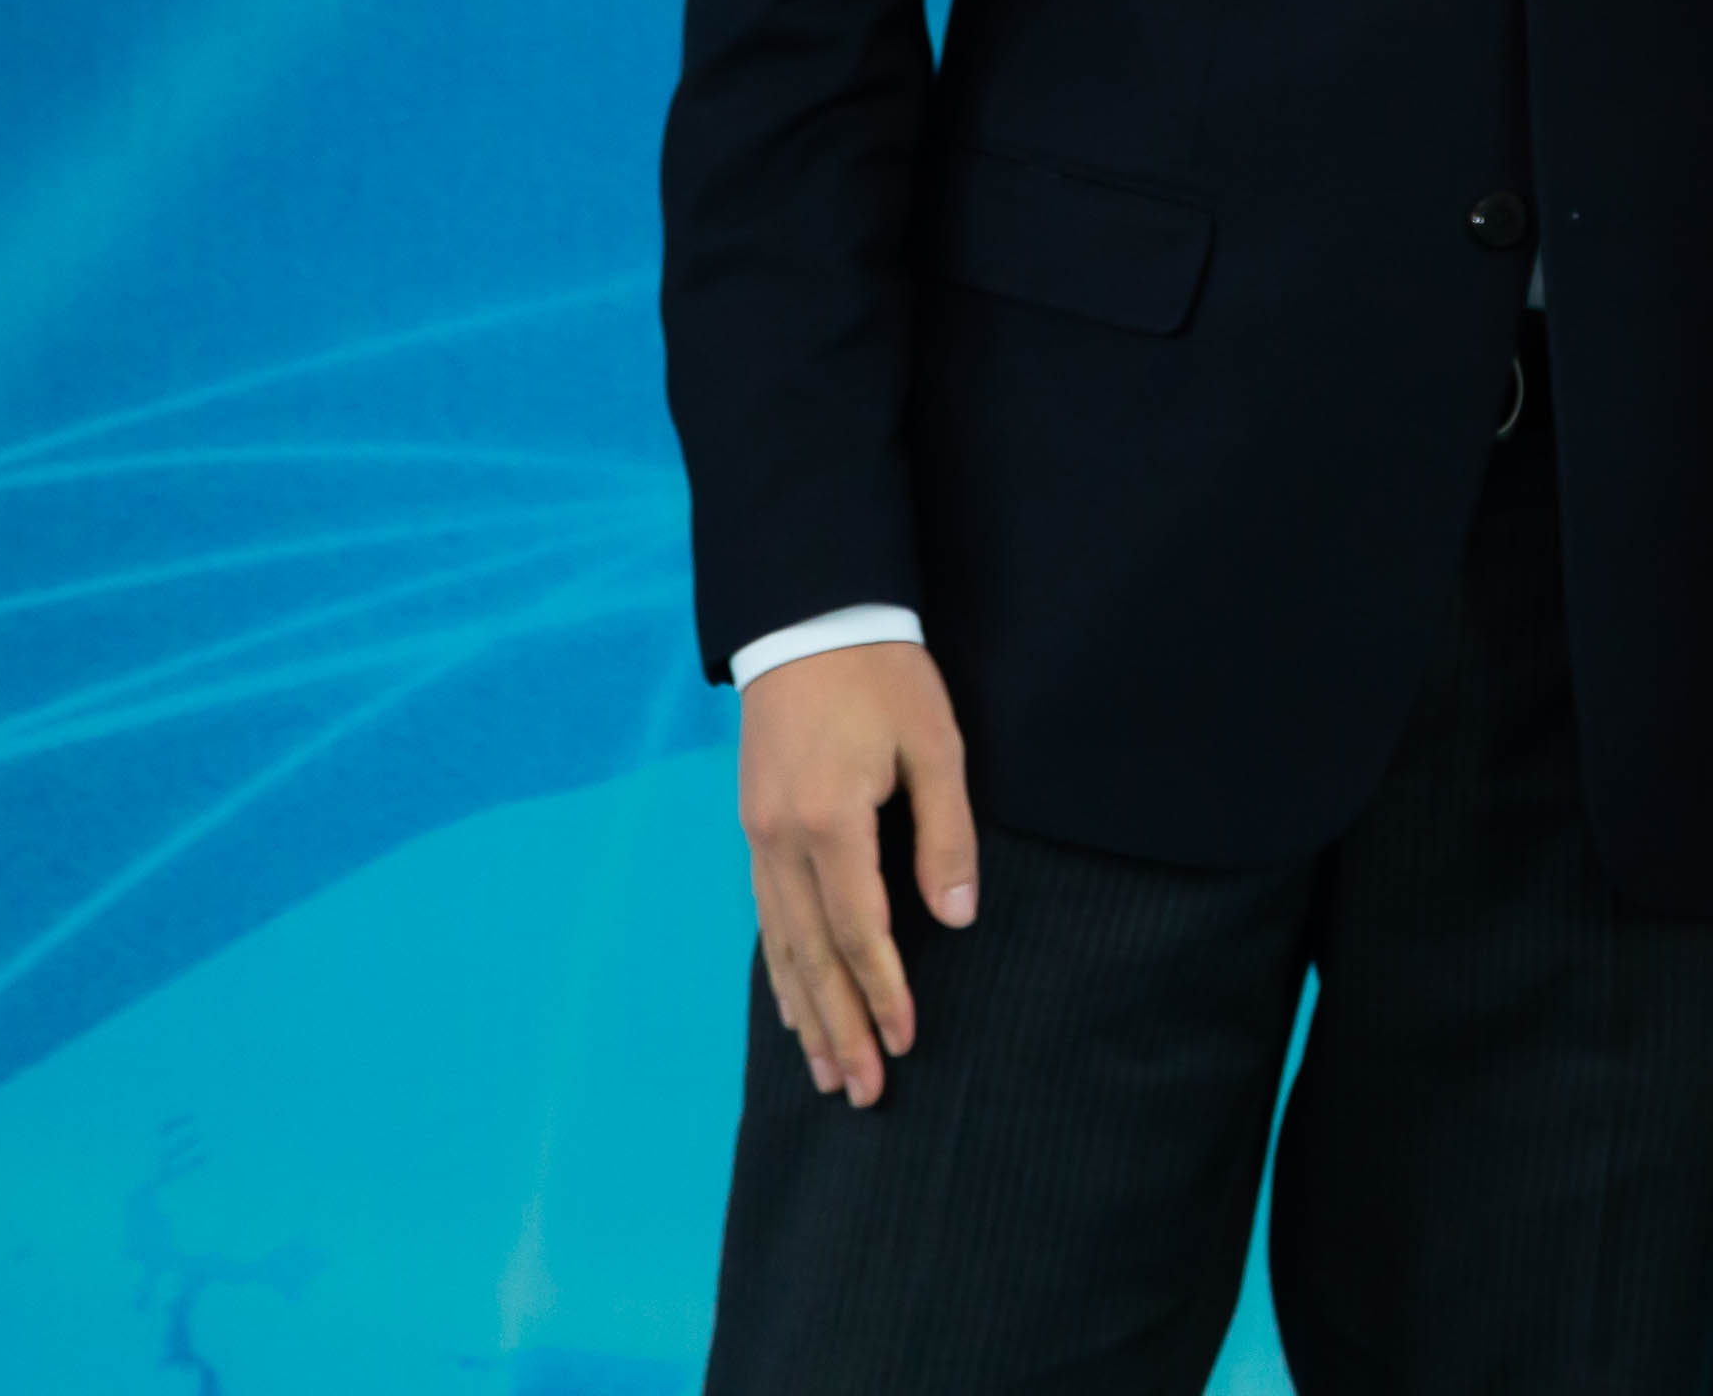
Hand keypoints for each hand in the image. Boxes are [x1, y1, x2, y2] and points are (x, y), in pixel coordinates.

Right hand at [737, 641, 976, 1108]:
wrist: (807, 617)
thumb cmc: (881, 675)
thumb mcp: (934, 742)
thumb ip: (945, 832)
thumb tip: (957, 916)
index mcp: (830, 821)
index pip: (860, 931)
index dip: (884, 992)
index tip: (907, 1042)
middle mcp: (782, 841)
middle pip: (812, 956)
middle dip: (841, 1028)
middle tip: (865, 1094)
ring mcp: (759, 837)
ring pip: (782, 946)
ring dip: (807, 1014)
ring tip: (828, 1075)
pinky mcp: (755, 828)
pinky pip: (767, 917)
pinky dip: (781, 971)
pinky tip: (792, 1007)